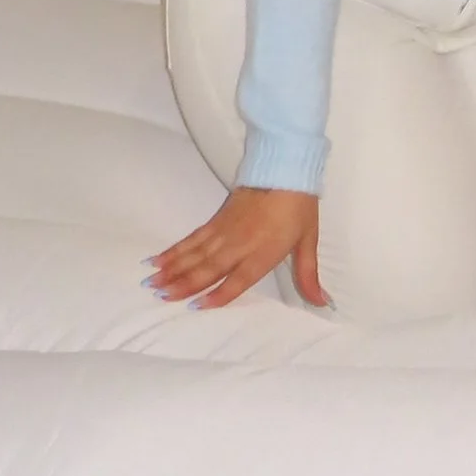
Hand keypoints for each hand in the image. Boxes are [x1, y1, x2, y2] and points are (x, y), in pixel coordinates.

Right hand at [148, 186, 325, 310]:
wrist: (285, 168)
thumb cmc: (298, 208)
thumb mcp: (308, 241)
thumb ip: (308, 275)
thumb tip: (323, 302)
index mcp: (263, 252)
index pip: (238, 278)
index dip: (219, 294)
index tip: (197, 307)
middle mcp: (240, 243)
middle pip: (209, 267)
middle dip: (184, 283)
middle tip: (160, 296)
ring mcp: (225, 230)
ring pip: (195, 253)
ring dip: (173, 268)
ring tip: (151, 282)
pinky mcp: (217, 219)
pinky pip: (193, 238)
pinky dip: (175, 249)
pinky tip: (159, 259)